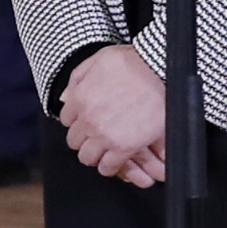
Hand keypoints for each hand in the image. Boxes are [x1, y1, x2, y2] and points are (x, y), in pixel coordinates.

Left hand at [59, 44, 166, 183]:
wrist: (160, 72)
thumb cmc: (134, 63)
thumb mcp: (99, 59)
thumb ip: (79, 78)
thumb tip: (66, 97)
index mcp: (80, 97)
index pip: (66, 120)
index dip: (77, 121)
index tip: (86, 122)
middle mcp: (88, 119)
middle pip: (74, 141)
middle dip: (84, 139)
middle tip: (95, 137)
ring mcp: (104, 135)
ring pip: (87, 157)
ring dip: (94, 154)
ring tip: (104, 151)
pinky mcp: (124, 148)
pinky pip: (107, 167)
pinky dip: (109, 167)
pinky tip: (114, 160)